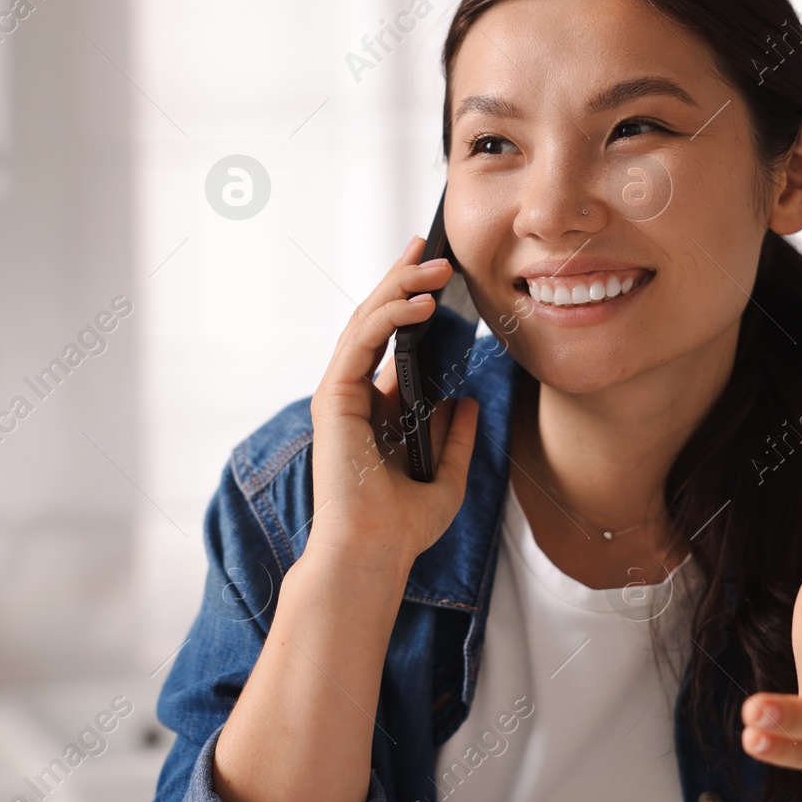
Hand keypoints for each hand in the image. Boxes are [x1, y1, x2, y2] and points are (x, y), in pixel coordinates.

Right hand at [305, 236, 480, 573]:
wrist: (374, 552)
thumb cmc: (402, 526)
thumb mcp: (446, 477)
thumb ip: (456, 439)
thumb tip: (467, 401)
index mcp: (376, 409)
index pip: (392, 341)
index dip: (410, 301)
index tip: (435, 273)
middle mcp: (355, 396)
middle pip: (376, 320)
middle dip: (403, 280)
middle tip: (432, 249)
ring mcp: (341, 394)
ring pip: (367, 322)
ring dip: (401, 288)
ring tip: (436, 267)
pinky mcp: (334, 398)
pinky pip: (362, 342)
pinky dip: (390, 317)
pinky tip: (421, 303)